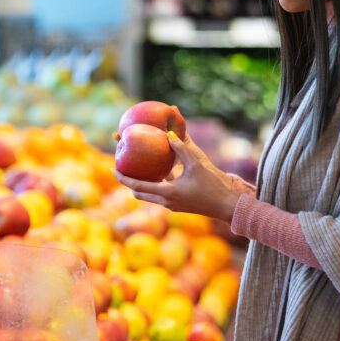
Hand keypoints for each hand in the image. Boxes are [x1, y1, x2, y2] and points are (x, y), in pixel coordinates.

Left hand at [113, 132, 239, 222]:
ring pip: (148, 195)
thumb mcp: (196, 164)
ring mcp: (171, 205)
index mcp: (166, 193)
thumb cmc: (212, 186)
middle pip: (138, 193)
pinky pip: (159, 194)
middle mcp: (165, 202)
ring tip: (136, 168)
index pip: (137, 187)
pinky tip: (157, 170)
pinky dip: (153, 184)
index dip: (123, 178)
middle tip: (121, 166)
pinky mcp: (178, 205)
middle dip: (128, 181)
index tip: (112, 168)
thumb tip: (167, 134)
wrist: (226, 206)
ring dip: (140, 184)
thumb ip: (181, 148)